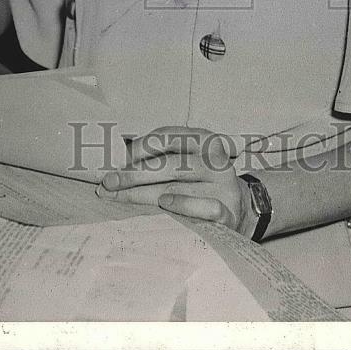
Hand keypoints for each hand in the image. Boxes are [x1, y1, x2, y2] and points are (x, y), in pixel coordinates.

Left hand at [97, 125, 257, 235]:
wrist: (241, 207)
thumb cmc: (201, 181)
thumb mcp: (188, 159)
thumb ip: (160, 157)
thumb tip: (116, 161)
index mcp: (204, 140)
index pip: (168, 138)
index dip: (140, 147)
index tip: (116, 160)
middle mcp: (215, 160)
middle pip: (169, 164)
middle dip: (134, 174)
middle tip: (109, 183)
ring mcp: (223, 186)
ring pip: (179, 186)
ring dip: (144, 193)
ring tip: (120, 196)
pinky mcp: (228, 211)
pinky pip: (203, 207)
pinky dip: (183, 205)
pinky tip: (163, 205)